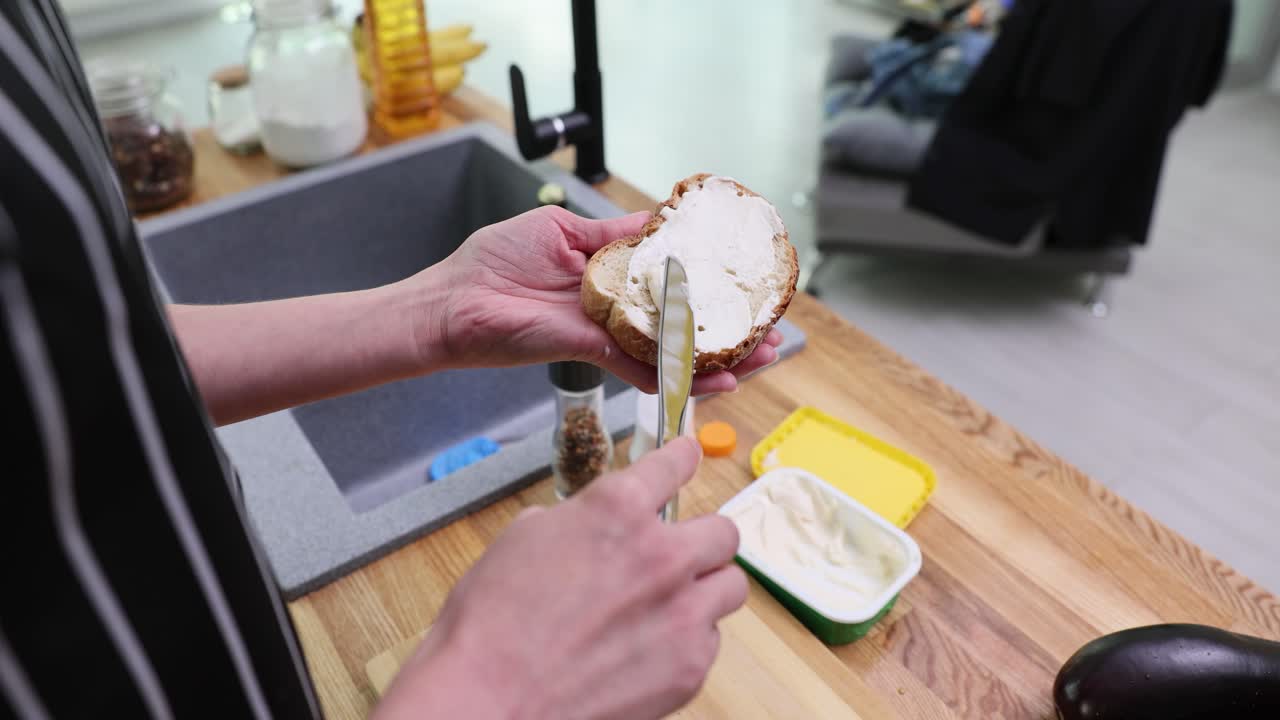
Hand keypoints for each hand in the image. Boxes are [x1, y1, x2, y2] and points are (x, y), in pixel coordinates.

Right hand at [372, 438, 746, 719]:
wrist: (489, 699)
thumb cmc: (491, 622)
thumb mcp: (522, 540)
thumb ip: (573, 522)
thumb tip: (586, 525)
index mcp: (618, 510)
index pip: (674, 465)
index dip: (683, 458)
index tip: (688, 457)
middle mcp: (662, 554)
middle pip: (723, 532)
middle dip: (702, 538)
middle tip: (679, 552)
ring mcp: (683, 613)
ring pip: (731, 586)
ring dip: (706, 588)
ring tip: (675, 602)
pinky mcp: (689, 667)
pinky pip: (711, 640)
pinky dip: (689, 639)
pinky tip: (652, 647)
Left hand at [408, 205, 781, 393]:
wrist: (451, 302)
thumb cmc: (493, 262)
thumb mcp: (561, 229)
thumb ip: (610, 234)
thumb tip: (656, 222)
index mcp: (610, 274)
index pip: (673, 278)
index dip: (712, 281)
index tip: (749, 279)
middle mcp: (616, 309)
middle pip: (685, 322)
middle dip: (731, 331)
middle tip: (772, 335)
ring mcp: (607, 334)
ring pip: (674, 351)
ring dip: (719, 358)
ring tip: (760, 360)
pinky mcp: (590, 351)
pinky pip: (641, 367)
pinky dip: (678, 374)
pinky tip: (715, 380)